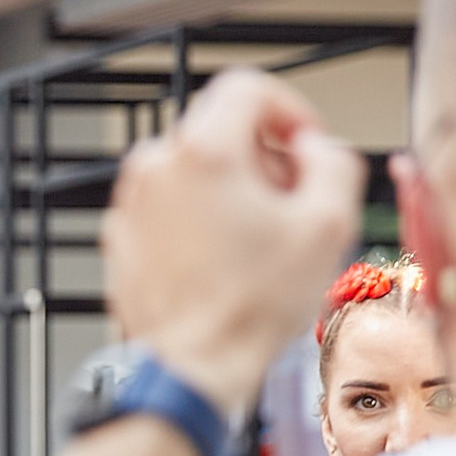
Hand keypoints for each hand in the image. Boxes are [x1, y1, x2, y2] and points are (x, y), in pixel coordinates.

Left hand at [103, 68, 365, 414]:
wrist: (192, 368)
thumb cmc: (250, 307)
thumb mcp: (327, 226)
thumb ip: (333, 164)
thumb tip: (318, 148)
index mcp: (203, 151)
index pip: (247, 87)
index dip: (290, 109)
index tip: (306, 144)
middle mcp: (156, 166)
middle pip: (220, 129)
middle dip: (264, 157)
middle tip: (293, 203)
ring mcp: (132, 202)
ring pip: (194, 169)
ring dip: (232, 190)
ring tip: (260, 241)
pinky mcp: (123, 236)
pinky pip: (170, 207)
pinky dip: (200, 219)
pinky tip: (225, 262)